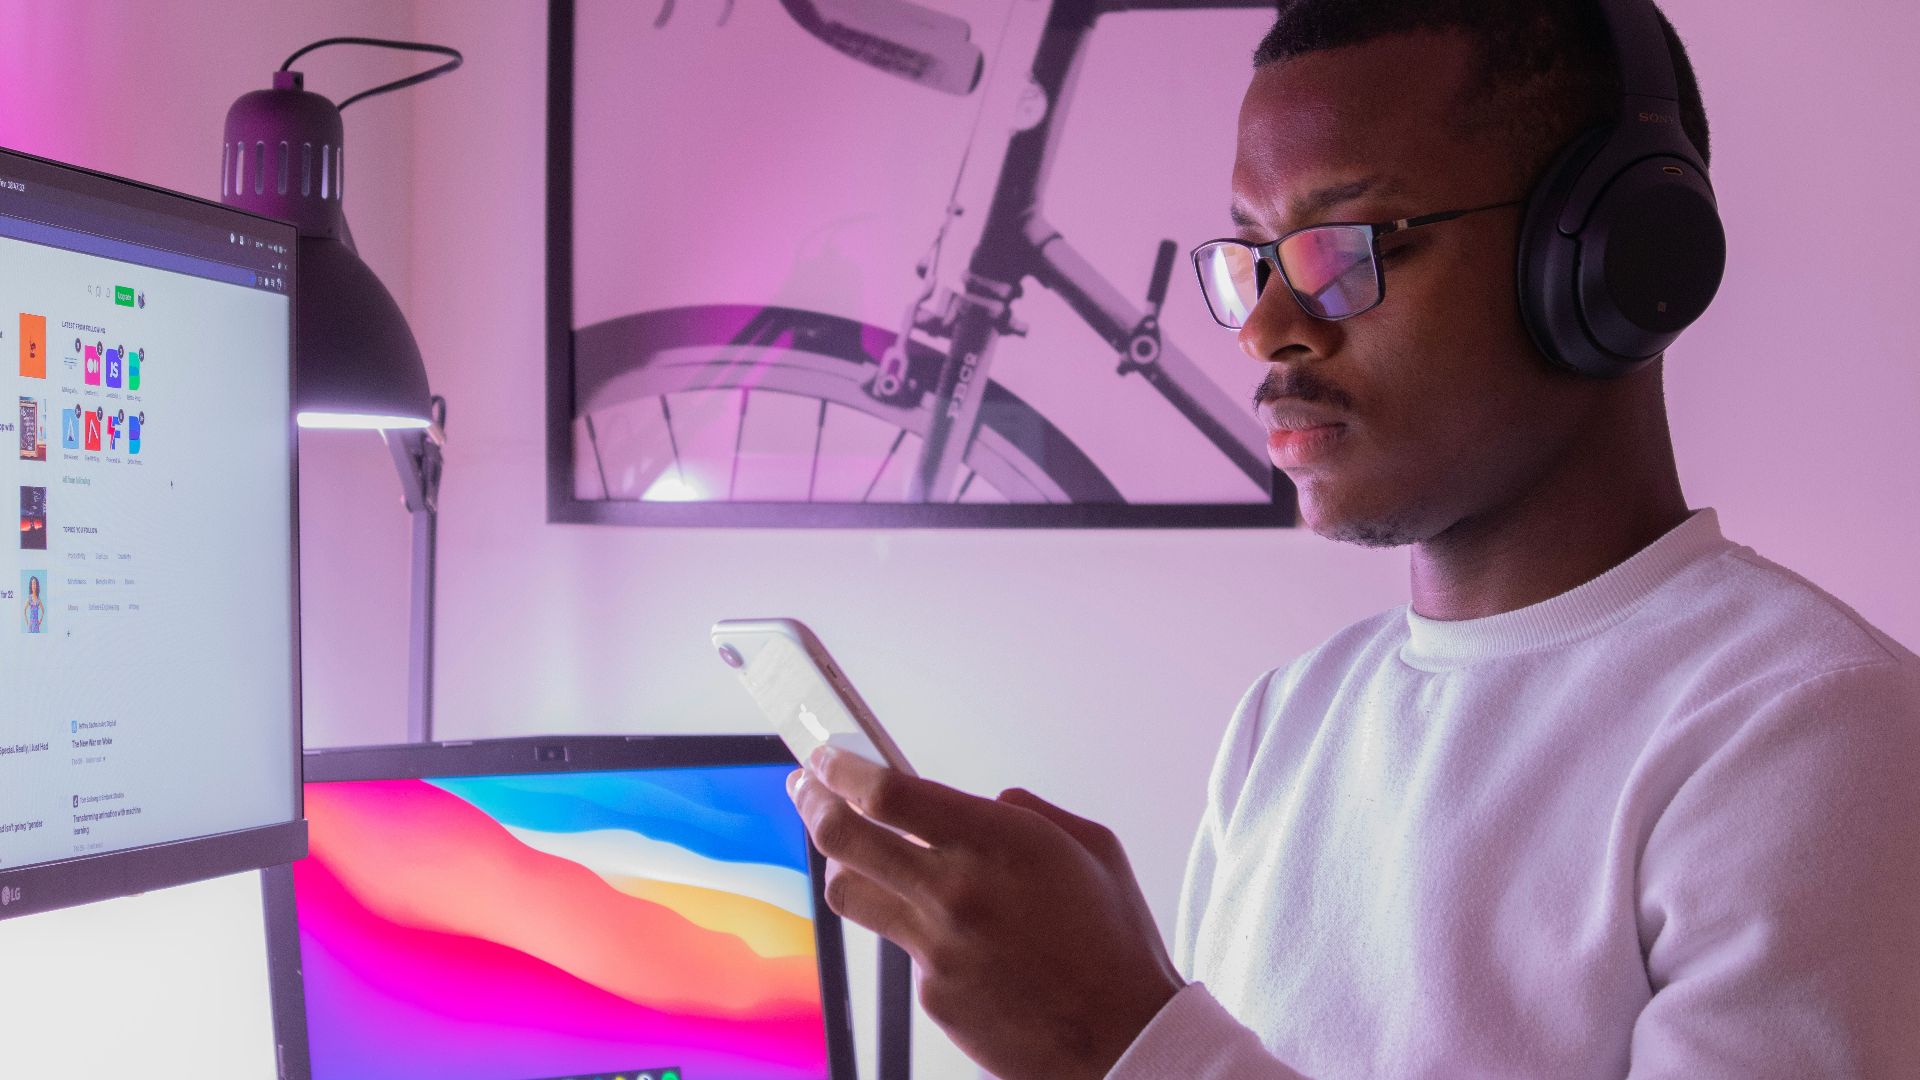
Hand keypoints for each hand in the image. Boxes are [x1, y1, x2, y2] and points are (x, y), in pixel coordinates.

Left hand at [789, 747, 1184, 1079]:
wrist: (1124, 1040)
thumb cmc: (1116, 940)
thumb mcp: (1092, 848)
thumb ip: (1028, 814)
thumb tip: (985, 804)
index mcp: (995, 844)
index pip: (887, 794)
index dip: (842, 769)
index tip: (826, 756)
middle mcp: (953, 893)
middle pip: (843, 838)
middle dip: (812, 801)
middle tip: (805, 786)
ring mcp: (935, 949)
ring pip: (850, 894)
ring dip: (840, 863)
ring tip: (848, 849)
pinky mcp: (932, 996)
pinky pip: (905, 947)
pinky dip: (918, 930)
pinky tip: (959, 939)